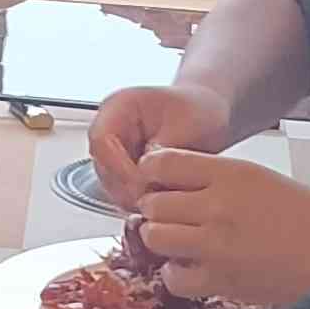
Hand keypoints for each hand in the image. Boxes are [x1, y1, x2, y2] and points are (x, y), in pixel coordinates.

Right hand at [86, 77, 230, 213]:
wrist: (207, 114)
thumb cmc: (197, 109)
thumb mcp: (187, 124)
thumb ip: (164, 147)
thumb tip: (146, 171)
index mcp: (119, 106)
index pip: (101, 140)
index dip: (118, 166)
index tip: (141, 182)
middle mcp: (111, 128)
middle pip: (102, 164)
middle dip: (126, 186)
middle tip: (153, 199)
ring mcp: (115, 149)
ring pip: (110, 181)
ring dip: (131, 195)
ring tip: (160, 202)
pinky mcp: (123, 167)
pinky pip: (122, 189)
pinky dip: (138, 198)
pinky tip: (159, 202)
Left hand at [128, 149, 309, 308]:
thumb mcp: (265, 181)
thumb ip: (220, 180)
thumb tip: (175, 185)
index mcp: (232, 173)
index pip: (163, 163)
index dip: (153, 173)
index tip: (157, 182)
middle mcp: (217, 205)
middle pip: (153, 202)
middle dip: (156, 209)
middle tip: (170, 217)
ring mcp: (215, 245)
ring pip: (155, 237)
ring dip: (161, 239)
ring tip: (179, 242)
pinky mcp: (220, 281)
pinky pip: (172, 277)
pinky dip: (175, 273)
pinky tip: (191, 268)